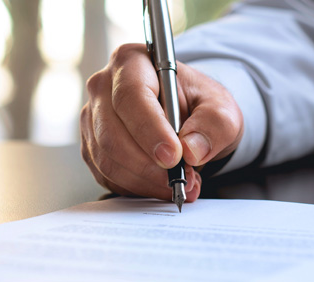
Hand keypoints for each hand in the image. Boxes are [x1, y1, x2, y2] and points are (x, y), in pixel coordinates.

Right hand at [80, 44, 242, 201]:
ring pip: (107, 159)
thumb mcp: (221, 108)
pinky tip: (160, 184)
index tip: (173, 156)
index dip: (150, 130)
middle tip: (181, 178)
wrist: (187, 117)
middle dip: (148, 165)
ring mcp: (93, 119)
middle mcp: (103, 87)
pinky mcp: (92, 147)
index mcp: (132, 62)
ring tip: (178, 183)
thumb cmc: (198, 104)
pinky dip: (136, 187)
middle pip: (112, 133)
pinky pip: (106, 175)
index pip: (130, 96)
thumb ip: (214, 124)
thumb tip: (192, 150)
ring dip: (144, 180)